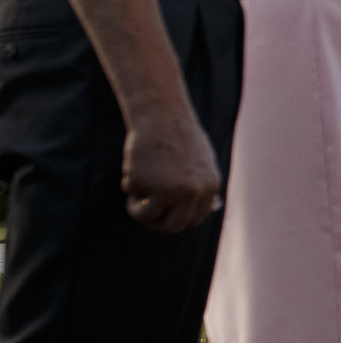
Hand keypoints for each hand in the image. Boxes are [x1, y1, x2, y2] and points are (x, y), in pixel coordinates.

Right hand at [123, 107, 224, 232]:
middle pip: (174, 227)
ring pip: (148, 217)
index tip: (165, 212)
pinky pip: (131, 196)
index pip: (195, 219)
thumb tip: (210, 210)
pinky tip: (135, 165)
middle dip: (156, 223)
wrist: (161, 115)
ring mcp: (169, 190)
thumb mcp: (202, 163)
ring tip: (136, 188)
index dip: (177, 218)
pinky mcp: (146, 184)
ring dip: (138, 208)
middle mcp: (193, 192)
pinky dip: (129, 186)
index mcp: (210, 187)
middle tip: (144, 210)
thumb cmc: (180, 135)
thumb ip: (202, 187)